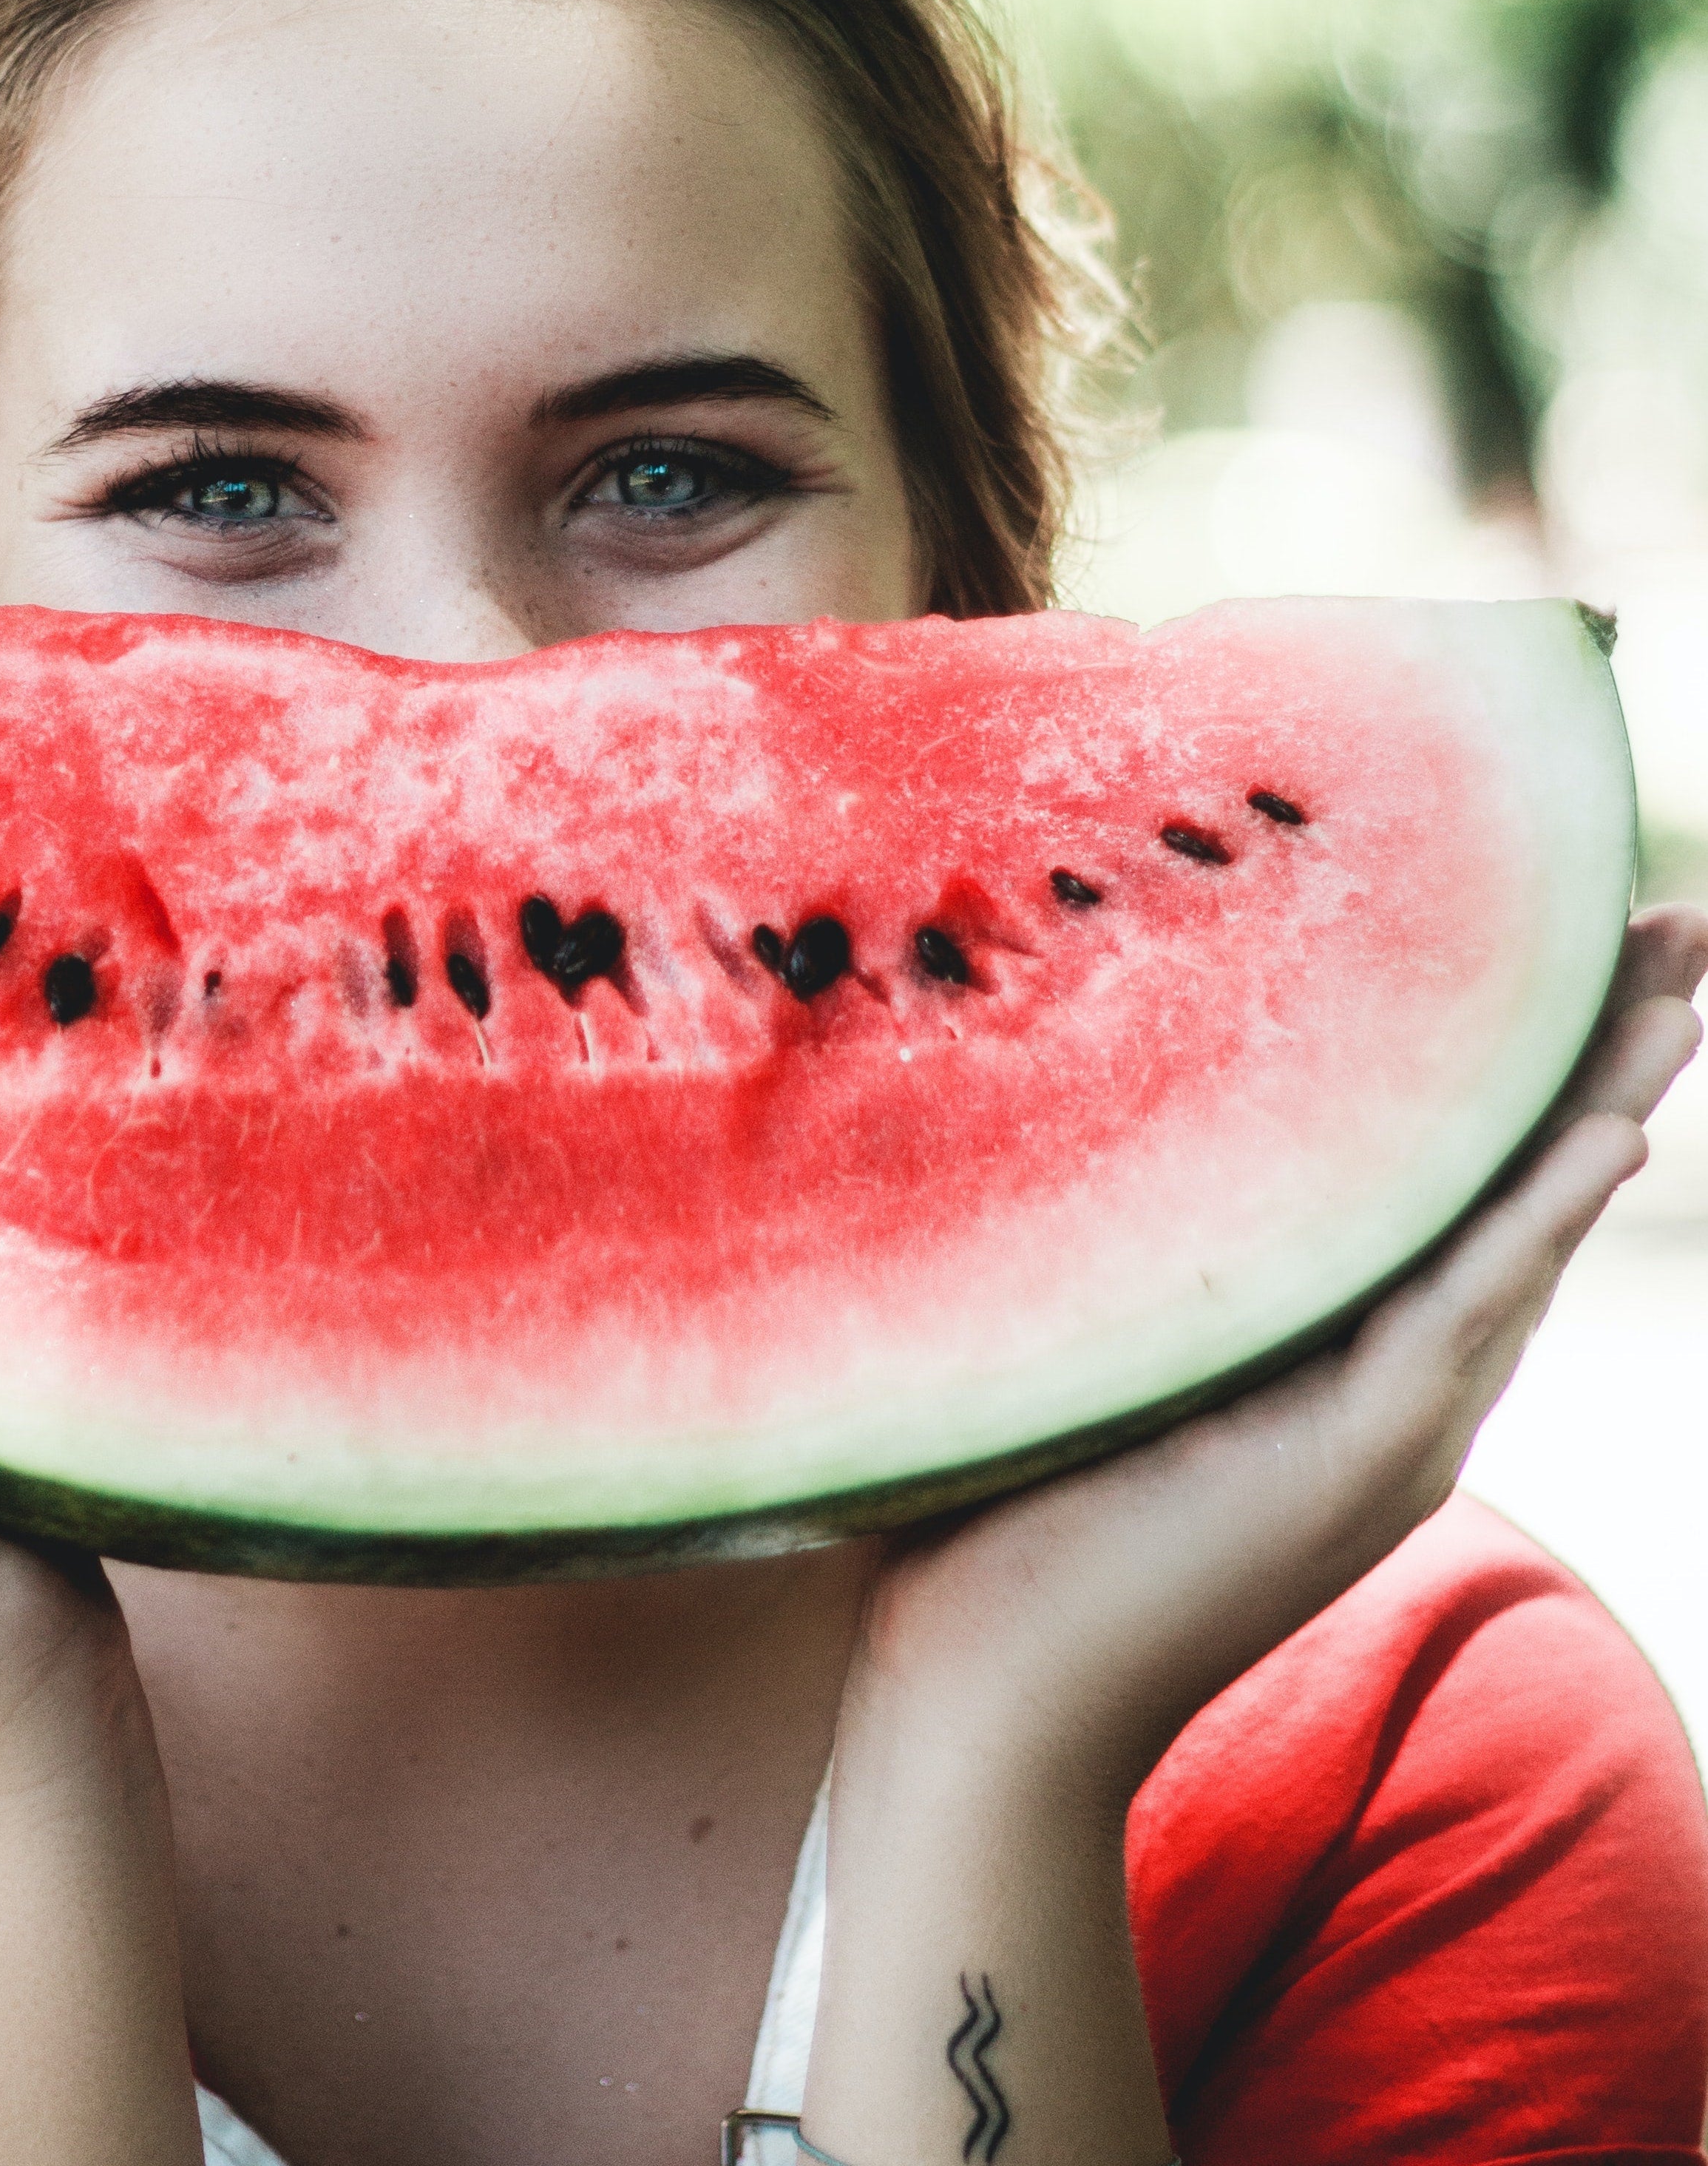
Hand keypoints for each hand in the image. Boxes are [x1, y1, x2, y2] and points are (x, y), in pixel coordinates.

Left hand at [850, 903, 1707, 1802]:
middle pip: (1518, 1191)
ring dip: (1604, 1100)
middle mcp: (1390, 1390)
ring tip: (1679, 981)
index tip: (1566, 943)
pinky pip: (1461, 1317)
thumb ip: (1130, 1261)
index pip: (1455, 1189)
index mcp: (1334, 1360)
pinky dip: (1535, 1223)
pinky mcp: (1353, 1462)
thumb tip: (1056, 1100)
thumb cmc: (1001, 1526)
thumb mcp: (1090, 1353)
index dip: (1518, 1070)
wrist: (988, 1703)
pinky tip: (1610, 1131)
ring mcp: (1387, 1430)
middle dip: (1600, 1056)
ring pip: (1520, 1235)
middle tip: (1677, 924)